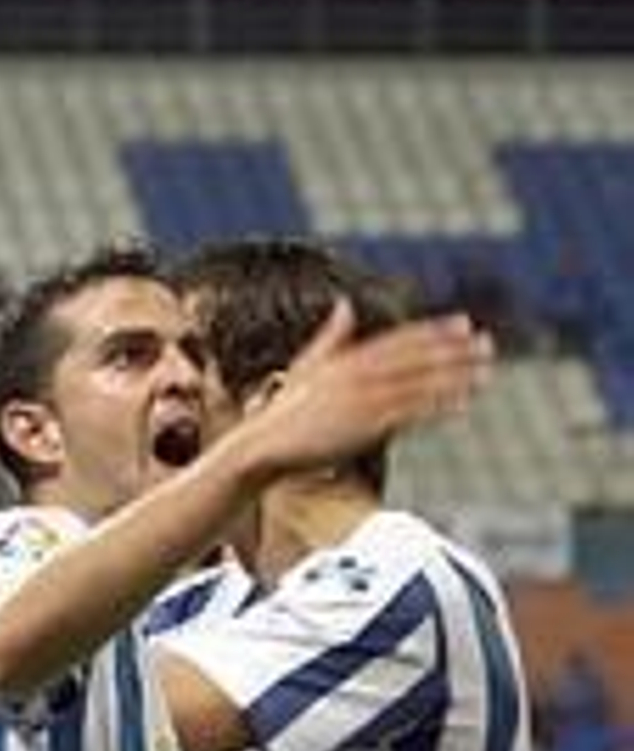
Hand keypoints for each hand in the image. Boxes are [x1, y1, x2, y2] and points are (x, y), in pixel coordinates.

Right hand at [251, 301, 492, 474]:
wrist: (262, 446)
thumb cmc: (284, 411)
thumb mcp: (307, 365)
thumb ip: (331, 335)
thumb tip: (345, 304)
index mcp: (348, 358)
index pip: (401, 340)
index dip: (435, 331)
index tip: (464, 323)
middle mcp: (359, 373)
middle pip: (417, 357)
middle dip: (455, 349)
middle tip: (487, 343)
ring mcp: (363, 399)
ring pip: (420, 382)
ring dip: (456, 376)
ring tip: (487, 371)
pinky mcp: (365, 425)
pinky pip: (410, 412)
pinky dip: (438, 405)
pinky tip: (464, 402)